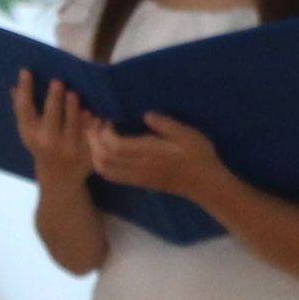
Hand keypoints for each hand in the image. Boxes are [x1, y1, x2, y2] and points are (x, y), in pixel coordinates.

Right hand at [12, 69, 96, 187]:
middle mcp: (48, 142)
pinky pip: (92, 133)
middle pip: (50, 116)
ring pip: (73, 124)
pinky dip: (92, 121)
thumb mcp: (30, 133)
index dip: (25, 90)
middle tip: (58, 81)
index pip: (24, 109)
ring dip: (74, 108)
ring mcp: (69, 149)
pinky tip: (93, 110)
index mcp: (30, 135)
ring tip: (75, 93)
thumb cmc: (43, 148)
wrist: (60, 179)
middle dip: (54, 98)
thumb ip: (25, 112)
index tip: (26, 71)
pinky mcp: (87, 153)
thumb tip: (15, 87)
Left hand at [91, 113, 227, 201]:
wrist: (205, 184)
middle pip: (103, 157)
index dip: (103, 133)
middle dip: (93, 140)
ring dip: (93, 152)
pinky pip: (110, 176)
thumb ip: (166, 124)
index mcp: (150, 154)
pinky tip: (102, 152)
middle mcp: (139, 167)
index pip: (115, 146)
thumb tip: (146, 115)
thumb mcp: (188, 135)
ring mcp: (136, 177)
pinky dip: (99, 164)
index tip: (106, 119)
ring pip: (103, 169)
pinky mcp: (137, 183)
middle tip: (94, 125)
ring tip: (95, 136)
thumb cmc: (199, 155)